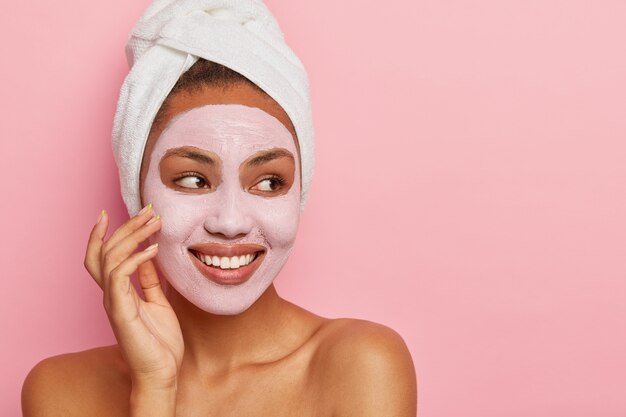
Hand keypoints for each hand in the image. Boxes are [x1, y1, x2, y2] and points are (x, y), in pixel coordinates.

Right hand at [84, 206, 183, 389]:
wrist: (162, 372)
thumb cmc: (160, 341)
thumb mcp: (158, 302)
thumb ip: (150, 280)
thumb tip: (149, 256)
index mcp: (118, 291)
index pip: (102, 256)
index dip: (103, 234)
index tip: (112, 211)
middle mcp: (111, 294)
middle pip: (105, 250)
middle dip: (125, 226)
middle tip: (149, 210)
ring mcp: (113, 302)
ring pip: (109, 257)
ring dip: (132, 236)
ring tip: (155, 223)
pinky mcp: (120, 311)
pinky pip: (120, 276)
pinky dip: (136, 258)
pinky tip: (153, 250)